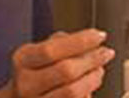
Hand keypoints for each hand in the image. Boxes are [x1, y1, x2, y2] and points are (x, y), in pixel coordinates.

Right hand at [0, 30, 114, 97]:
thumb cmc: (36, 73)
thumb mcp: (40, 51)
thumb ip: (62, 42)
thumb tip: (89, 42)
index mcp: (23, 60)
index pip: (52, 49)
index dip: (80, 42)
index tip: (99, 36)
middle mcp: (25, 84)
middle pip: (66, 71)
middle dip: (92, 60)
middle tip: (105, 53)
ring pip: (73, 92)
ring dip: (93, 79)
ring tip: (98, 71)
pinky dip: (87, 94)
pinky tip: (90, 88)